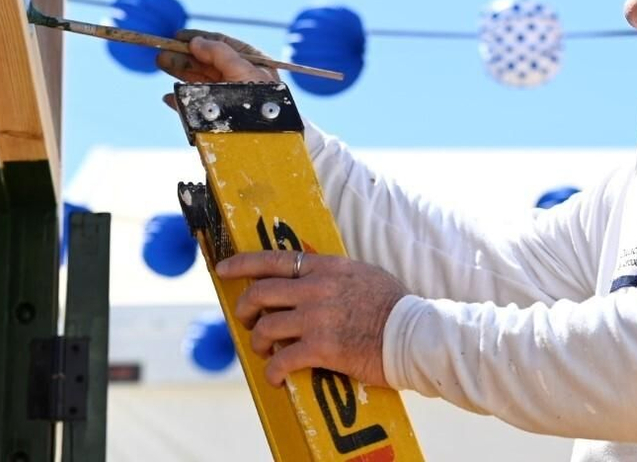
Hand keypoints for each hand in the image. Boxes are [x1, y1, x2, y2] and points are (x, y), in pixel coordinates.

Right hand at [157, 29, 280, 111]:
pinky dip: (180, 101)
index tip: (178, 35)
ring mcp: (229, 98)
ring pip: (199, 81)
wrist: (266, 134)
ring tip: (162, 63)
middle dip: (184, 55)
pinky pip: (195, 106)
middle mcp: (239, 78)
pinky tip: (168, 97)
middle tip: (163, 52)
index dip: (200, 39)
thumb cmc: (261, 100)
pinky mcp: (219, 118)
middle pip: (207, 62)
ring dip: (179, 72)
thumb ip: (219, 52)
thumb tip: (196, 41)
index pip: (222, 44)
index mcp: (252, 63)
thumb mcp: (243, 69)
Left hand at [219, 251, 408, 388]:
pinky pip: (282, 359)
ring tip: (264, 350)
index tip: (223, 270)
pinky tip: (276, 377)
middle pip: (260, 293)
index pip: (273, 259)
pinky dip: (273, 370)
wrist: (413, 333)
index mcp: (325, 267)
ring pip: (265, 327)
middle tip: (246, 319)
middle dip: (245, 308)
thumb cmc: (393, 305)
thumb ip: (332, 274)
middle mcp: (316, 288)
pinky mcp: (322, 347)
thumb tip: (311, 276)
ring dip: (257, 342)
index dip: (241, 264)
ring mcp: (317, 317)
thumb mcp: (361, 274)